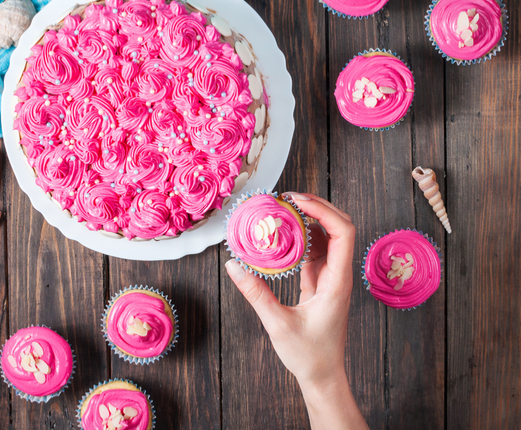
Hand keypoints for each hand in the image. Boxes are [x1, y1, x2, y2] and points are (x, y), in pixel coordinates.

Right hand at [225, 192, 366, 429]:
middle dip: (316, 207)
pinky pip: (314, 250)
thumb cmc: (308, 355)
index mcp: (338, 281)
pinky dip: (300, 237)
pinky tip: (281, 233)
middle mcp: (339, 274)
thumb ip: (255, 294)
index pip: (342, 232)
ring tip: (281, 209)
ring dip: (307, 219)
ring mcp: (331, 277)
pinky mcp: (321, 282)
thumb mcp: (278, 324)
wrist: (323, 375)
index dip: (322, 210)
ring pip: (327, 236)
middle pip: (338, 226)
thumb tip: (233, 266)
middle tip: (286, 199)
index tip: (296, 201)